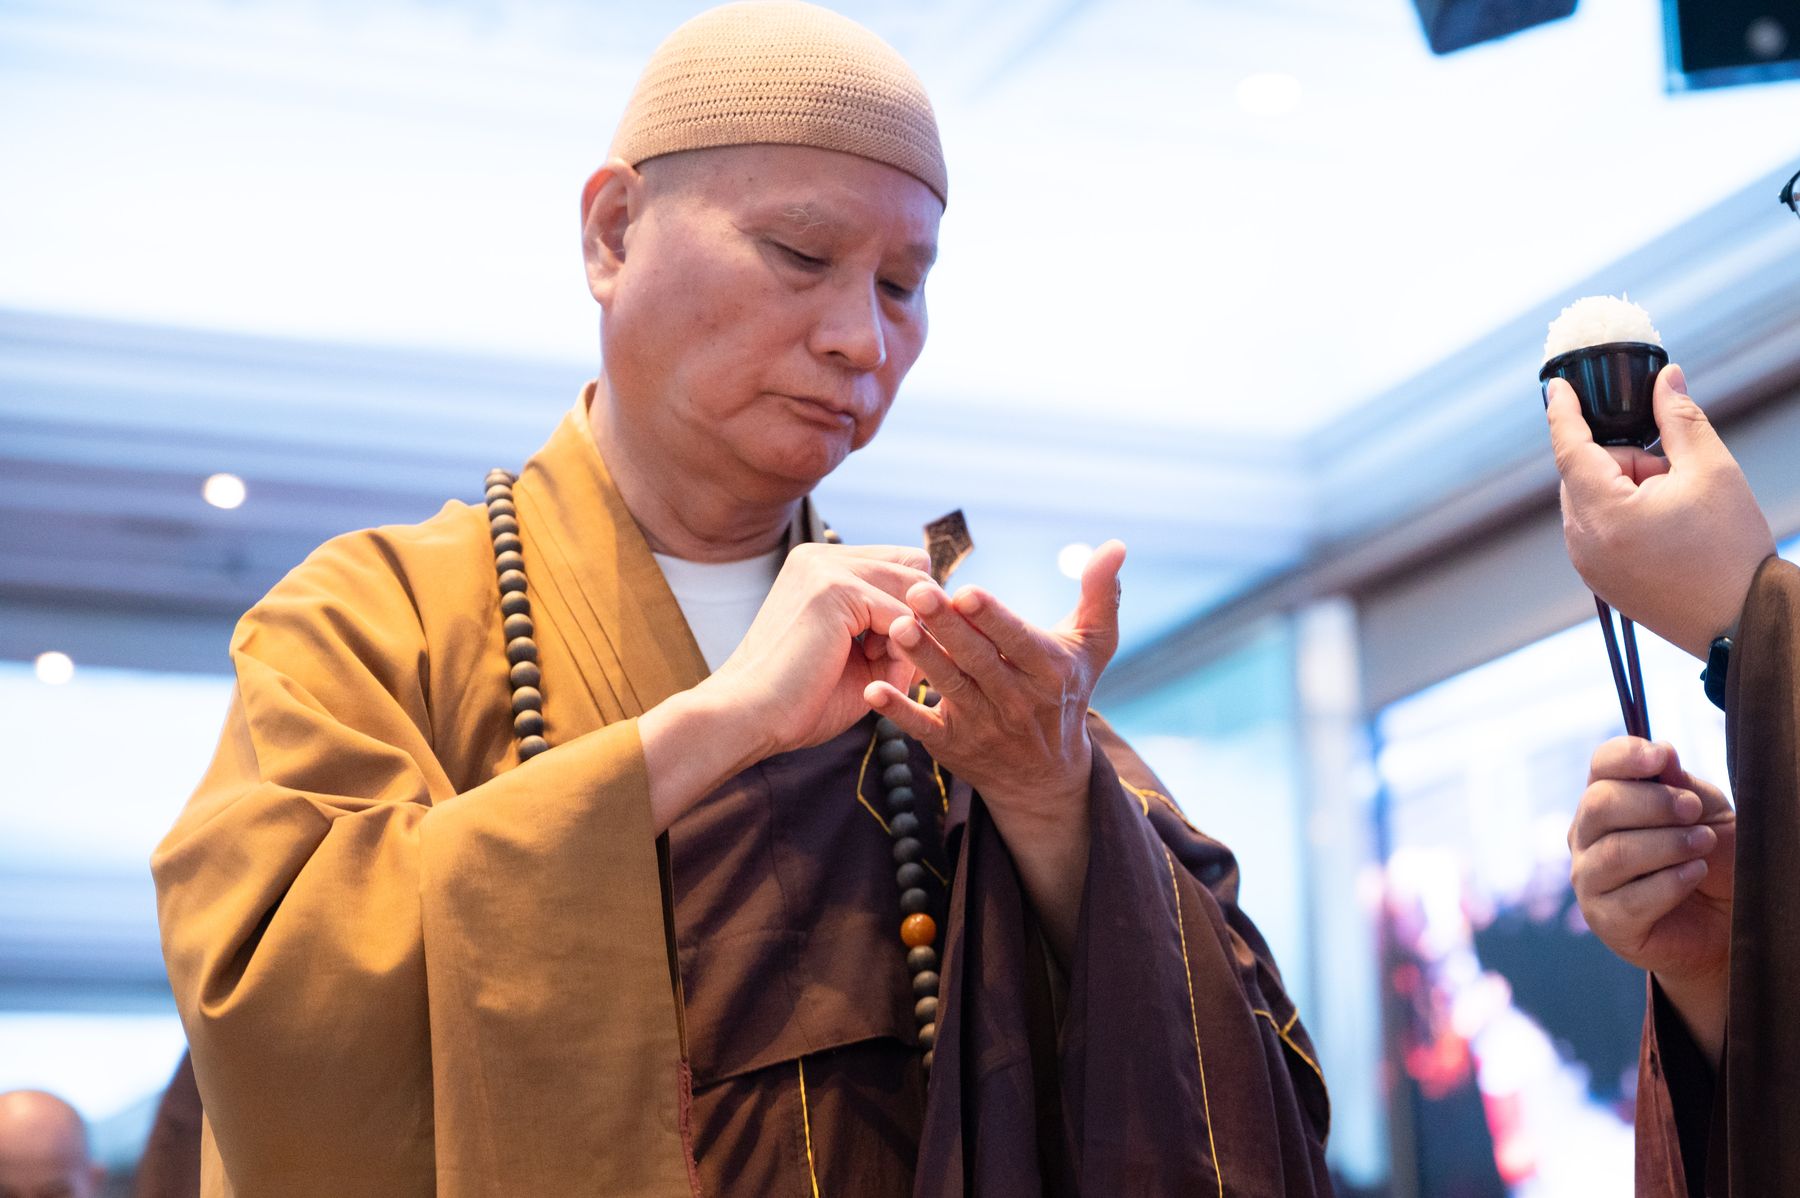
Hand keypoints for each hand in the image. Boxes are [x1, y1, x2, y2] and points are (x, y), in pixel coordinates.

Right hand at [705, 542, 930, 756]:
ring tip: (886, 670)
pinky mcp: (833, 590)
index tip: (904, 652)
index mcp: (821, 567)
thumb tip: (948, 623)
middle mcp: (823, 556)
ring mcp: (826, 568)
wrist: (748, 719)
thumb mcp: (860, 658)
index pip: (900, 565)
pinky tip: (880, 674)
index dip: (914, 607)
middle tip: (899, 664)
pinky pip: (902, 614)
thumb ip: (895, 633)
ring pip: (912, 589)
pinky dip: (903, 651)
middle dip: (920, 618)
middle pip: (914, 569)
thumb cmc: (800, 701)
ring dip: (913, 635)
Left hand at [861, 541, 1125, 960]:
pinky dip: (898, 711)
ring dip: (923, 659)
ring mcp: (983, 726)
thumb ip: (1101, 593)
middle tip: (916, 593)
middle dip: (947, 627)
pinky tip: (873, 688)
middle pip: (978, 660)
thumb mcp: (1092, 646)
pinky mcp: (952, 746)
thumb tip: (1117, 544)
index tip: (966, 590)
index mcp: (1049, 671)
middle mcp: (1018, 701)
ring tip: (896, 626)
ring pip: (950, 688)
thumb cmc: (1066, 691)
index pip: (1017, 640)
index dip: (992, 617)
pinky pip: (922, 727)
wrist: (1046, 776)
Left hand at [1546, 363, 1773, 657]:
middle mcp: (1581, 542)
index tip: (1555, 386)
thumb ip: (1679, 418)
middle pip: (1586, 473)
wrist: (1743, 621)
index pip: (1569, 449)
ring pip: (1593, 498)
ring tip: (1677, 512)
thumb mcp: (1711, 470)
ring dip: (1629, 489)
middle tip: (1674, 479)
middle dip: (1628, 462)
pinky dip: (1626, 515)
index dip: (1563, 412)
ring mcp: (1586, 565)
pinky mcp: (1598, 579)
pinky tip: (1667, 531)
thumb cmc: (1731, 550)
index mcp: (1602, 515)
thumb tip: (1665, 378)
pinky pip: (1599, 527)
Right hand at [1569, 736, 1733, 1058]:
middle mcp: (1587, 837)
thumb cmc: (1710, 858)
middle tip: (1694, 811)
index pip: (1600, 766)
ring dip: (1667, 845)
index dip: (1625, 756)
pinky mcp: (1605, 921)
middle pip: (1599, 805)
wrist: (1725, 919)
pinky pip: (1631, 899)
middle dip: (1654, 804)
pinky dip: (1670, 883)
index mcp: (1608, 801)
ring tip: (1702, 845)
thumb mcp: (1706, 813)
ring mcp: (1589, 880)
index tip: (1661, 758)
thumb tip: (1662, 752)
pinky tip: (1694, 875)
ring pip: (1614, 853)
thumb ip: (1681, 785)